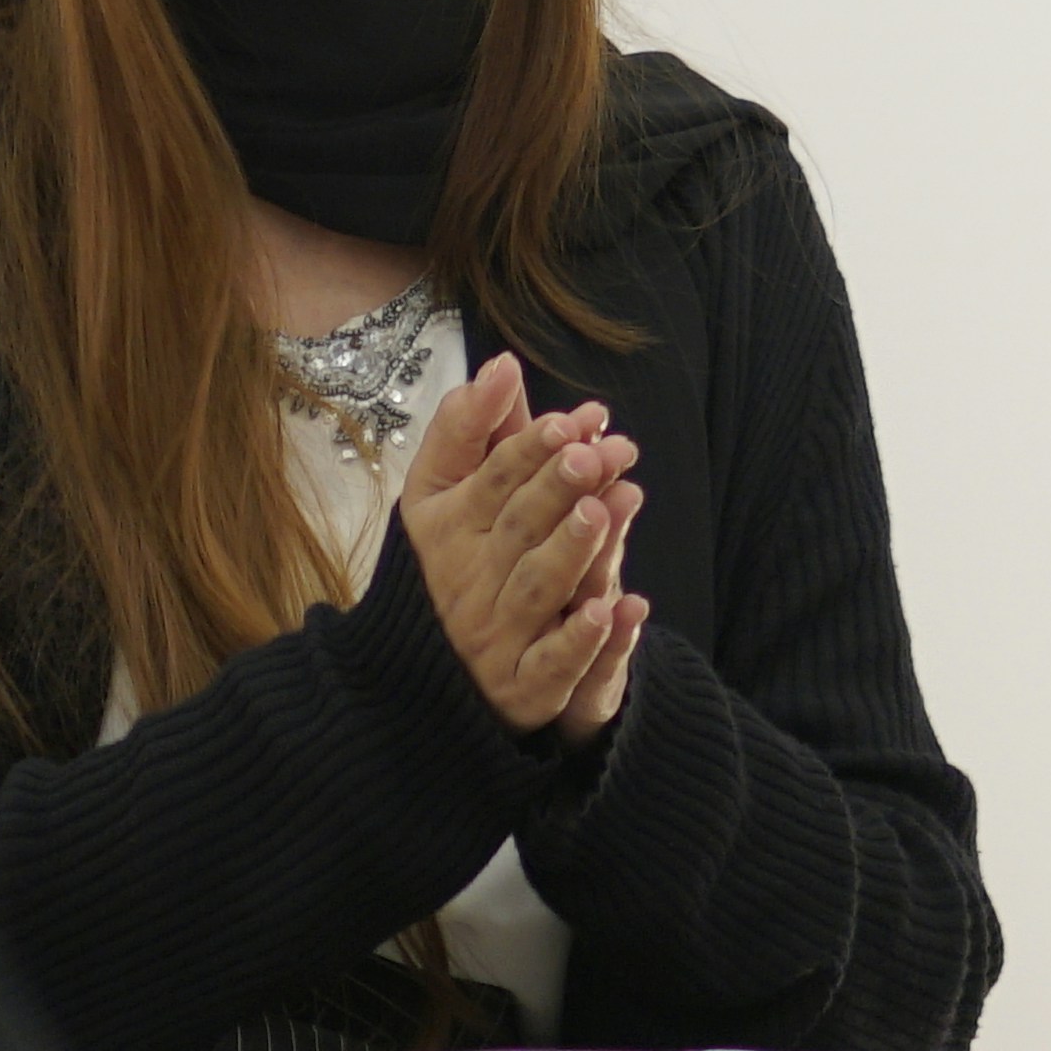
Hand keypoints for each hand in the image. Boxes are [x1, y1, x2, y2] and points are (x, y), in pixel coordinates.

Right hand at [389, 350, 635, 729]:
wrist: (436, 671)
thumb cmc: (458, 558)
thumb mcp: (448, 492)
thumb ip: (471, 429)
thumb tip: (502, 364)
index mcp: (447, 529)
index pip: (489, 482)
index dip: (527, 451)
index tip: (569, 422)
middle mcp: (466, 581)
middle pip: (516, 529)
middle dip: (554, 489)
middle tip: (594, 454)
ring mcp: (493, 637)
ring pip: (534, 590)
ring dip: (569, 552)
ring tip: (601, 512)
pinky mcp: (523, 686)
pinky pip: (552, 664)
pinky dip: (582, 639)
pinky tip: (614, 608)